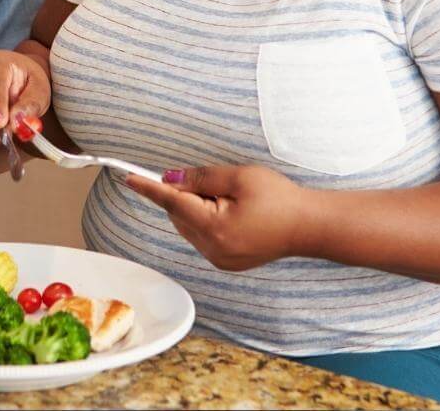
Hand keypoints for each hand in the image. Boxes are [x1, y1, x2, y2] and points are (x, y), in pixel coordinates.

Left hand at [125, 165, 311, 270]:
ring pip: (188, 225)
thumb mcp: (239, 177)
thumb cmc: (279, 198)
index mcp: (215, 228)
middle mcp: (213, 249)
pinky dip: (204, 220)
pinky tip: (229, 212)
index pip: (172, 202)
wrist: (310, 227)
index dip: (149, 188)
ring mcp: (219, 259)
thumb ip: (200, 177)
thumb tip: (170, 179)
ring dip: (194, 208)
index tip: (129, 178)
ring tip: (228, 198)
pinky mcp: (226, 262)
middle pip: (178, 214)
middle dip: (184, 194)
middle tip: (212, 183)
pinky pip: (201, 236)